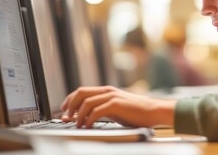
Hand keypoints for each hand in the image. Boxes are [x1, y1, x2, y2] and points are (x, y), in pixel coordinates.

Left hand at [60, 85, 175, 127]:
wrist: (153, 111)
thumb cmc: (137, 113)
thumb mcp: (116, 109)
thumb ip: (102, 110)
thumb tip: (85, 117)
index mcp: (107, 91)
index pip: (82, 91)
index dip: (70, 100)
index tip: (64, 110)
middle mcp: (108, 91)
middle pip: (81, 93)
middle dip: (70, 105)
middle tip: (66, 117)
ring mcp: (112, 96)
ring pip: (86, 102)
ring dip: (78, 114)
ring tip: (76, 124)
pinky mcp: (116, 104)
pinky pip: (96, 111)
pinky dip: (88, 119)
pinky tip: (87, 126)